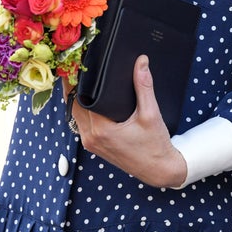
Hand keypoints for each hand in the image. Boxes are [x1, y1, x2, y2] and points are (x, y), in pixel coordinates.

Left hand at [64, 56, 187, 187]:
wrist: (159, 170)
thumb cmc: (155, 145)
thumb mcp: (151, 113)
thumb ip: (143, 86)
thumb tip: (141, 62)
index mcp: (101, 130)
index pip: (79, 98)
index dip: (77, 80)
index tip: (76, 63)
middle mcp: (91, 138)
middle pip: (73, 105)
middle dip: (74, 86)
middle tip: (77, 65)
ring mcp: (91, 144)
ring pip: (75, 115)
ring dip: (76, 98)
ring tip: (82, 78)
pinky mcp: (94, 146)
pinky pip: (81, 124)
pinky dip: (82, 110)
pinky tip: (89, 98)